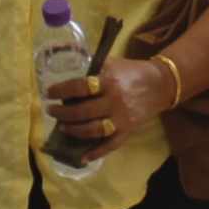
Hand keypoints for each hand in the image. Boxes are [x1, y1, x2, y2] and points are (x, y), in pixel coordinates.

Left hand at [43, 55, 174, 163]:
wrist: (160, 85)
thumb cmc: (130, 72)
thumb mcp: (111, 62)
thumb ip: (91, 59)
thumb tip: (67, 51)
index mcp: (109, 81)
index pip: (80, 87)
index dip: (61, 90)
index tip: (48, 93)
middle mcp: (115, 101)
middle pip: (83, 111)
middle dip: (62, 113)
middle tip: (51, 111)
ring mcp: (122, 118)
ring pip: (93, 130)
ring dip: (74, 130)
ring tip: (62, 127)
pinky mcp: (128, 131)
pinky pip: (110, 146)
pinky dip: (96, 153)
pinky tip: (82, 157)